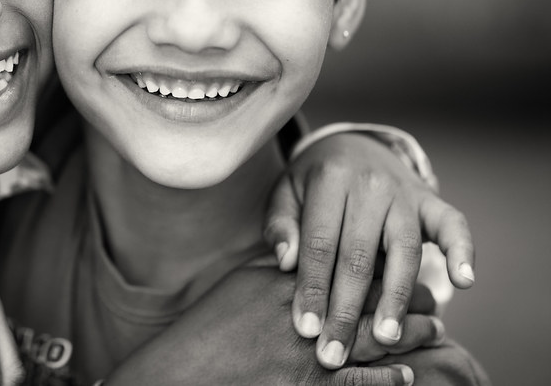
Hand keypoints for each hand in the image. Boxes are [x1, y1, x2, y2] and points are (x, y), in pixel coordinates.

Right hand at [104, 266, 441, 385]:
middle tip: (431, 299)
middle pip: (368, 298)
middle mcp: (304, 312)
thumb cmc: (210, 327)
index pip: (346, 263)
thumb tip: (304, 247)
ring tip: (432, 329)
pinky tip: (407, 376)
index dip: (382, 263)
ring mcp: (307, 352)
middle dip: (404, 296)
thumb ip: (277, 261)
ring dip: (408, 335)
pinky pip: (359, 385)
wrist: (186, 372)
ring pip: (373, 339)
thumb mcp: (242, 281)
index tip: (403, 263)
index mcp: (288, 280)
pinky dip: (387, 381)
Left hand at [263, 131, 474, 368]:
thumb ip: (281, 223)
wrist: (354, 145)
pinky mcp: (432, 201)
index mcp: (329, 180)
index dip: (312, 288)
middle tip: (336, 351)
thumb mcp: (286, 192)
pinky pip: (454, 225)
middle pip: (358, 254)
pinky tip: (462, 282)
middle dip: (346, 308)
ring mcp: (404, 193)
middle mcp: (369, 185)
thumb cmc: (313, 181)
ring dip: (395, 297)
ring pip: (403, 250)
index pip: (319, 243)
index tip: (306, 329)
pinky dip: (463, 251)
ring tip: (386, 337)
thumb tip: (286, 261)